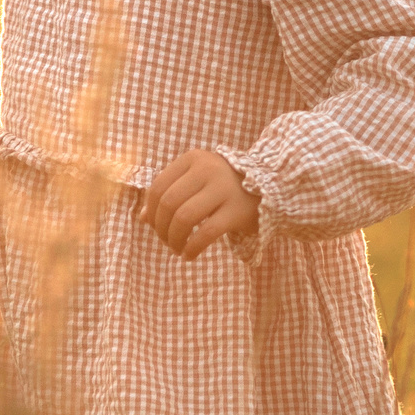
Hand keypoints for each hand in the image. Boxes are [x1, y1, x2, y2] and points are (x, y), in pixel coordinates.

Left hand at [141, 149, 259, 260]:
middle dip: (161, 228)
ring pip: (184, 218)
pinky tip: (189, 255)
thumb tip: (142, 217)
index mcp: (193, 159)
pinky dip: (192, 248)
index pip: (158, 186)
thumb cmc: (224, 186)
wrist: (271, 187)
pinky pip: (206, 233)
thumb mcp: (196, 181)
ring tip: (176, 249)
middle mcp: (207, 169)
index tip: (153, 226)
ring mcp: (223, 189)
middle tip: (165, 241)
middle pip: (168, 203)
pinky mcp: (236, 210)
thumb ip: (170, 193)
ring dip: (174, 239)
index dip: (150, 210)